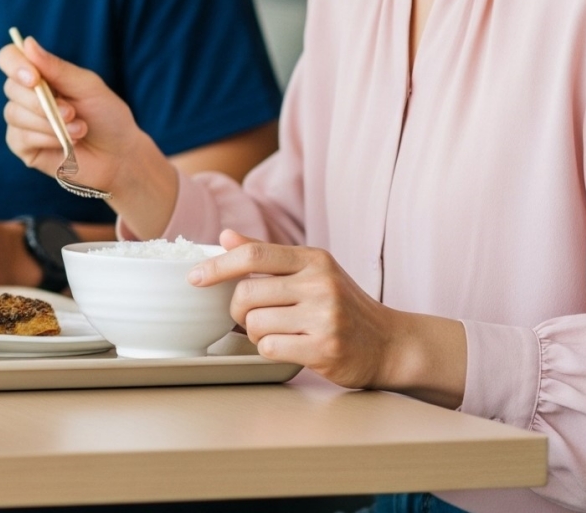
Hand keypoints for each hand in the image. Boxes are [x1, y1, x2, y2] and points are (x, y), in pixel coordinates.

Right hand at [0, 35, 177, 230]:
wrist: (119, 156)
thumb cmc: (106, 116)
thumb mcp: (87, 86)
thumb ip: (56, 68)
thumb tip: (27, 43)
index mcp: (40, 75)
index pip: (9, 58)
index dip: (15, 65)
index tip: (34, 78)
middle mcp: (26, 95)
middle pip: (11, 87)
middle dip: (42, 102)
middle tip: (73, 112)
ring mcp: (21, 121)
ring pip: (14, 113)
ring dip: (49, 123)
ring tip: (79, 130)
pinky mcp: (22, 146)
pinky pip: (20, 137)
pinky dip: (45, 139)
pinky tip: (67, 143)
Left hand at [189, 231, 465, 406]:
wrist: (391, 344)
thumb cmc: (343, 305)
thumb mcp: (312, 272)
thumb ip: (267, 255)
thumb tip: (225, 236)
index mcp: (314, 259)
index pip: (254, 254)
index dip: (217, 265)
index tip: (194, 278)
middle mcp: (321, 284)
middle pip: (246, 293)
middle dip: (238, 309)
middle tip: (251, 315)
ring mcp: (325, 317)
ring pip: (255, 323)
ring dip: (255, 332)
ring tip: (278, 331)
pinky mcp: (325, 348)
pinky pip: (269, 348)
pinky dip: (269, 349)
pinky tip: (288, 346)